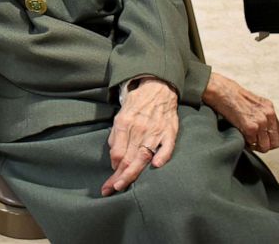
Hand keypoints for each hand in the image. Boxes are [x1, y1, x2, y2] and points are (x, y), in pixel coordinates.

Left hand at [102, 78, 178, 195]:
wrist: (158, 88)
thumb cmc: (137, 105)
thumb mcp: (120, 116)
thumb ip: (116, 136)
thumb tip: (114, 159)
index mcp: (124, 123)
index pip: (116, 152)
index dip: (112, 169)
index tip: (108, 181)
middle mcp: (139, 129)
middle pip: (127, 157)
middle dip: (118, 176)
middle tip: (109, 190)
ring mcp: (155, 131)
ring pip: (143, 156)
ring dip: (132, 173)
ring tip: (123, 186)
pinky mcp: (169, 132)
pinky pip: (167, 147)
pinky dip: (162, 156)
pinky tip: (155, 166)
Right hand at [202, 71, 278, 151]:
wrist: (220, 90)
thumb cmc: (230, 94)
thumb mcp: (251, 102)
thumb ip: (260, 114)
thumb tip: (261, 129)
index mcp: (269, 108)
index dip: (269, 138)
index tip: (260, 139)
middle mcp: (268, 115)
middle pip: (275, 142)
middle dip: (264, 145)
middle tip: (254, 143)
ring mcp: (260, 122)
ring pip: (265, 146)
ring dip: (255, 146)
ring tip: (246, 141)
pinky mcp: (250, 128)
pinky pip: (252, 144)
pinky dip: (245, 143)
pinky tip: (239, 136)